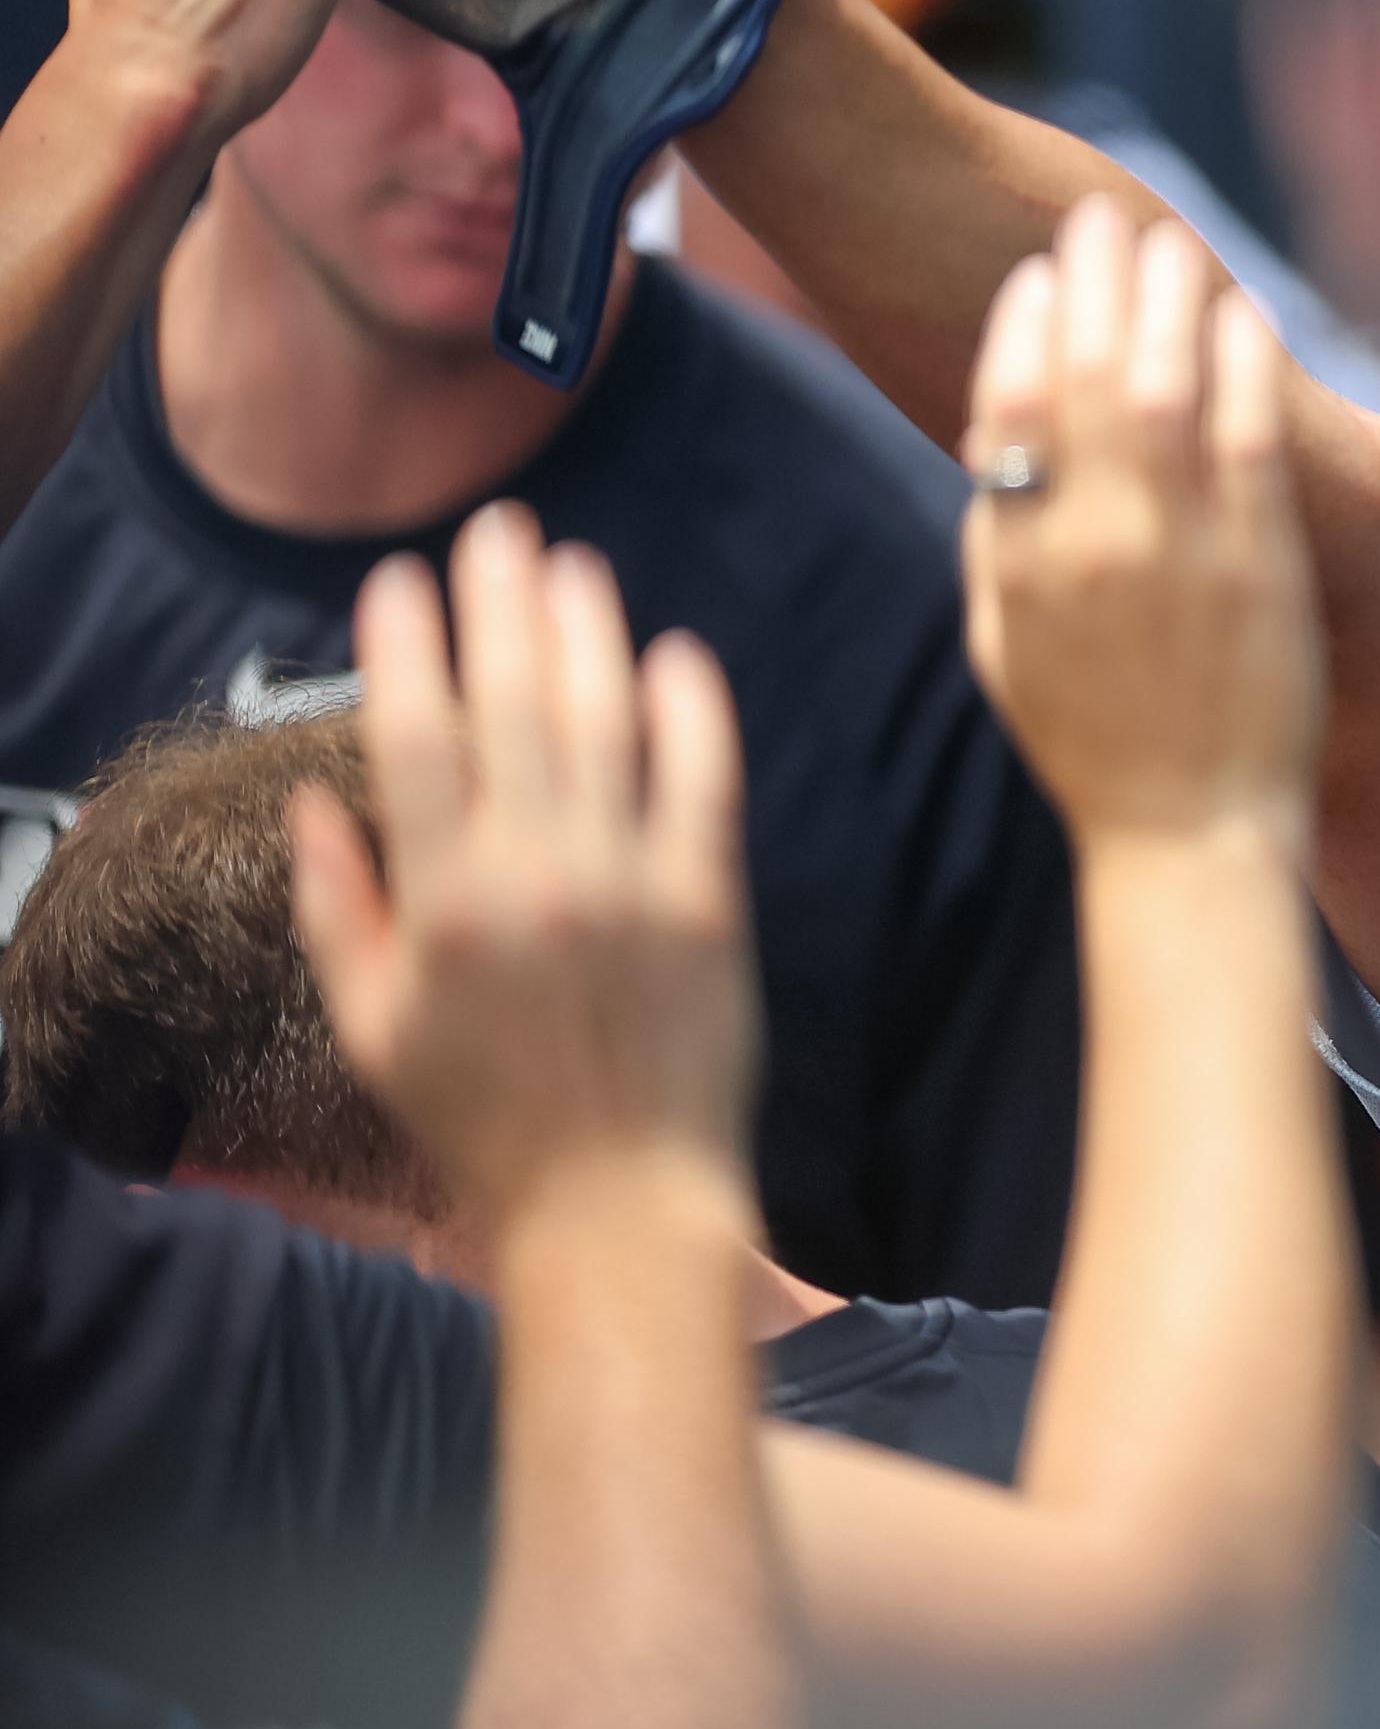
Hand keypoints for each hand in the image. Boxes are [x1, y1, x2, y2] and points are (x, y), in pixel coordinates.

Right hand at [287, 504, 760, 1226]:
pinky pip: (702, 783)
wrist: (617, 1198)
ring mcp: (630, 885)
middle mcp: (534, 879)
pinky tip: (675, 655)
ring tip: (574, 566)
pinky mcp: (711, 902)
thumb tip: (318, 806)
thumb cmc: (485, 1120)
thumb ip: (340, 911)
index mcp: (441, 907)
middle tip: (499, 531)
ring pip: (606, 727)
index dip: (408, 651)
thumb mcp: (374, 1028)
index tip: (402, 581)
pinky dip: (690, 713)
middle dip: (502, 608)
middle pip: (515, 710)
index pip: (416, 744)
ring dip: (588, 636)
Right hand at [963, 198, 1323, 847]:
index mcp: (1019, 564)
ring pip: (1168, 389)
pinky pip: (1252, 439)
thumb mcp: (1003, 652)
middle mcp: (1094, 545)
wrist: (1190, 836)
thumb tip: (987, 447)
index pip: (1006, 408)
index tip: (1037, 278)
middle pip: (1086, 377)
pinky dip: (1245, 368)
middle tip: (1102, 219)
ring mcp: (1183, 551)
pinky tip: (1243, 318)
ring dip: (1167, 303)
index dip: (1022, 328)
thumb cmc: (1092, 749)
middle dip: (1092, 284)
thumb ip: (993, 547)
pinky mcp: (1263, 564)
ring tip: (1171, 244)